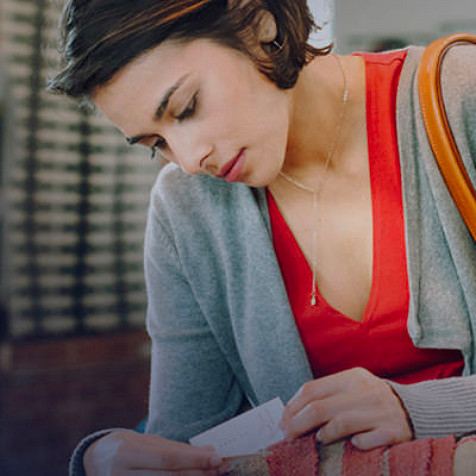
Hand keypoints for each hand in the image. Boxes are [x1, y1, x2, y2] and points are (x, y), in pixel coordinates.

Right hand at [83, 429, 223, 474]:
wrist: (95, 461)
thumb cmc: (126, 447)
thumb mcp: (147, 441)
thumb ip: (177, 449)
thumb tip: (209, 452)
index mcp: (126, 453)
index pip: (167, 459)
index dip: (194, 460)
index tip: (217, 458)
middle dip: (198, 474)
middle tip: (220, 469)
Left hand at [279, 367, 412, 449]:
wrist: (416, 409)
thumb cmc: (372, 400)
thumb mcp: (352, 388)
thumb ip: (328, 395)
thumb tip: (293, 412)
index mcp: (352, 377)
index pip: (312, 389)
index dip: (293, 407)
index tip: (282, 421)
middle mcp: (365, 391)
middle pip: (320, 407)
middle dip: (298, 424)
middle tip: (287, 436)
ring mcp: (380, 411)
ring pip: (340, 423)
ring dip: (322, 434)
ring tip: (316, 440)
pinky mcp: (394, 431)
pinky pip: (366, 441)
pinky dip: (355, 444)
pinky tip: (351, 445)